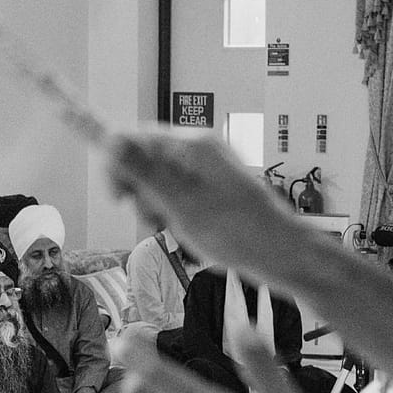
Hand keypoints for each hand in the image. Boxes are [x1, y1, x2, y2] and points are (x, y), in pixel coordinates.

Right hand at [107, 131, 299, 278]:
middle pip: (147, 159)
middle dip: (141, 191)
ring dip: (158, 205)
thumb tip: (112, 140)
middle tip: (153, 218)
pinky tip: (189, 228)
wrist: (281, 253)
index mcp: (193, 146)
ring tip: (176, 227)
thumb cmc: (239, 232)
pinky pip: (180, 192)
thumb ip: (144, 172)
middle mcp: (201, 151)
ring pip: (161, 179)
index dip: (119, 166)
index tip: (116, 197)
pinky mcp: (214, 186)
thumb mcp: (181, 204)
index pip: (138, 138)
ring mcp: (209, 168)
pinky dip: (175, 211)